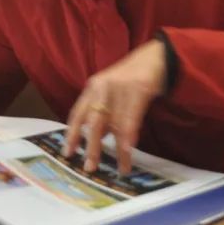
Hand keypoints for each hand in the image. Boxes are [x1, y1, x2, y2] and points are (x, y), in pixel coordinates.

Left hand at [64, 38, 166, 174]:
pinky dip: (129, 138)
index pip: (77, 113)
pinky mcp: (138, 90)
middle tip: (88, 168)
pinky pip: (132, 120)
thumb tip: (98, 139)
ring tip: (119, 168)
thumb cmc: (131, 77)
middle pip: (93, 122)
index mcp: (93, 88)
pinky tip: (128, 152)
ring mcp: (120, 89)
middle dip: (91, 146)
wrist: (155, 56)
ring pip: (114, 125)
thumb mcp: (111, 91)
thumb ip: (103, 112)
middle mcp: (102, 87)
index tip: (67, 153)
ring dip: (117, 150)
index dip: (72, 134)